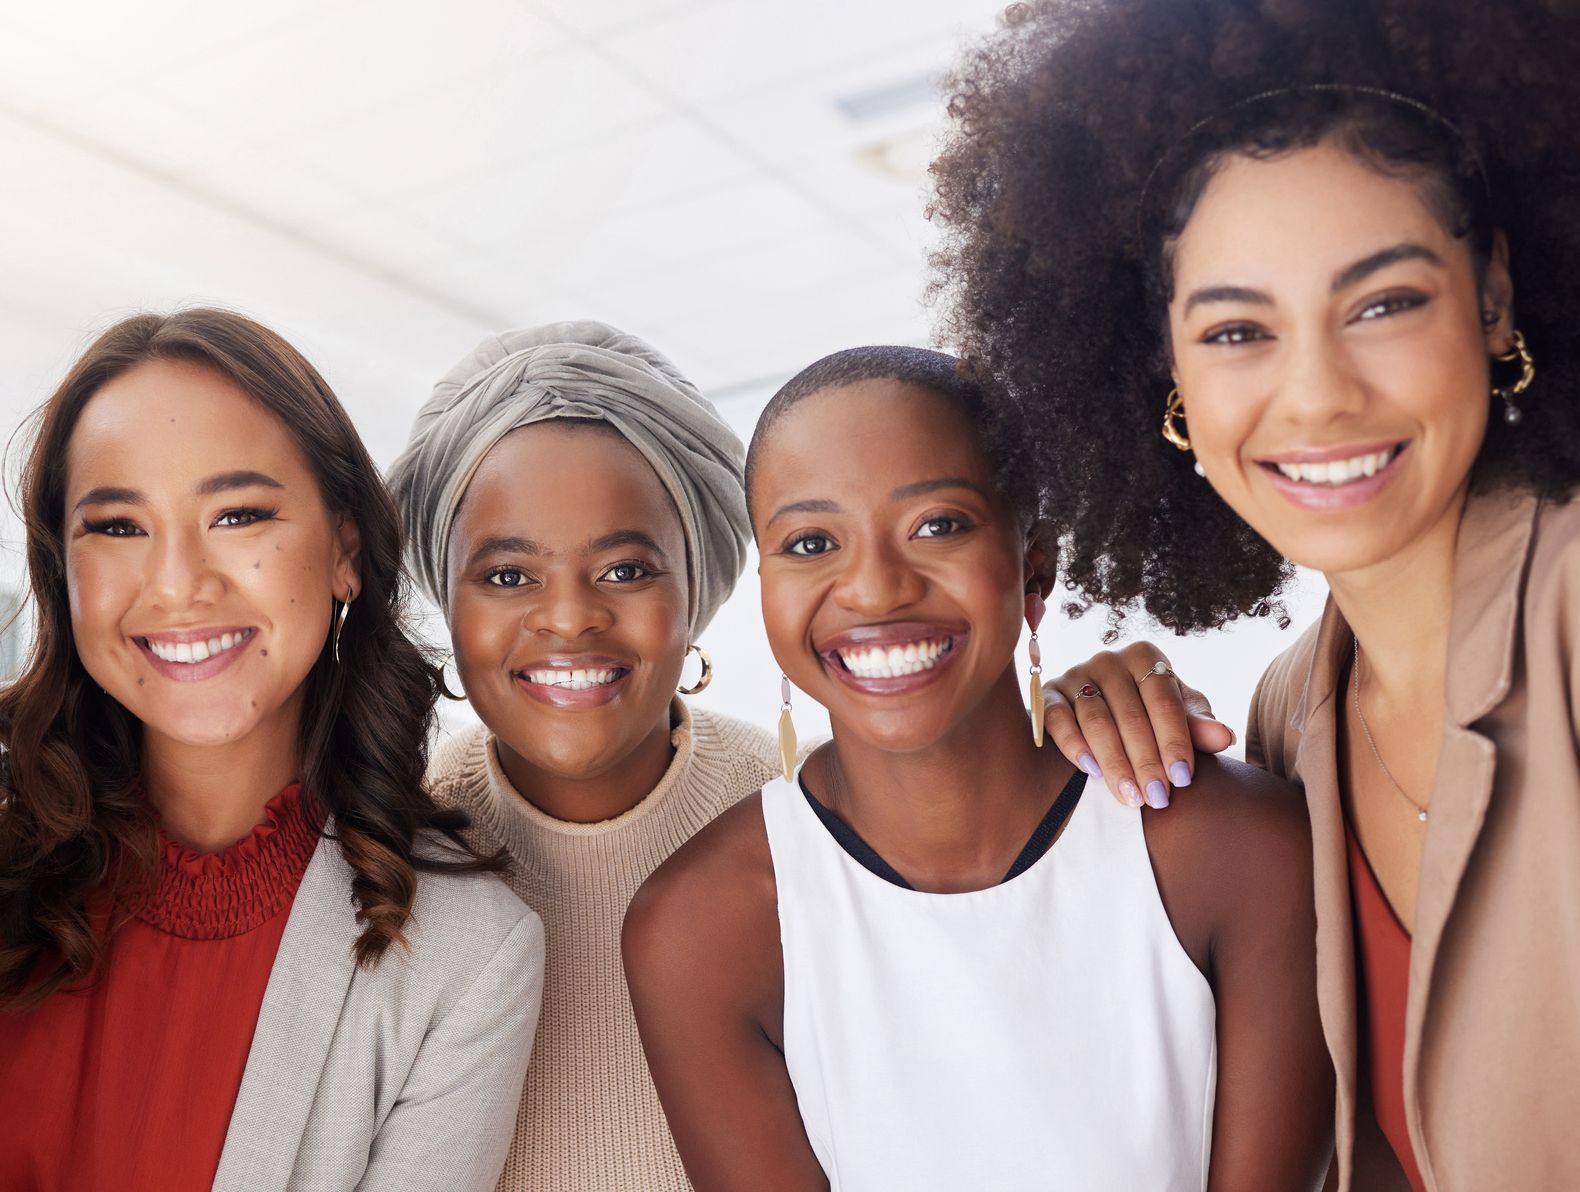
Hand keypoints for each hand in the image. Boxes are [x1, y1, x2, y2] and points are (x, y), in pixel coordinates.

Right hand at [1040, 642, 1232, 808]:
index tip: (1183, 779)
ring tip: (1130, 797)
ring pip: (1096, 720)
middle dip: (1146, 761)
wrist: (1100, 706)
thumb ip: (1197, 725)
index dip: (1174, 740)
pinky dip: (1074, 745)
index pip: (1163, 699)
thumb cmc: (1147, 712)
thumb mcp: (1176, 715)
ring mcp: (1075, 674)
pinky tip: (1092, 772)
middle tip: (1157, 799)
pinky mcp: (1048, 695)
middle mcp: (1108, 659)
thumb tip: (1224, 737)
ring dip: (1114, 762)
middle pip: (1130, 714)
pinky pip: (1057, 719)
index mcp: (1144, 657)